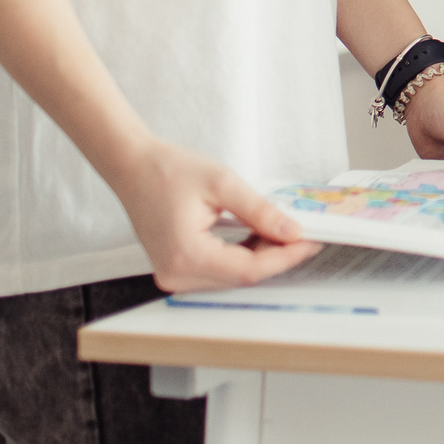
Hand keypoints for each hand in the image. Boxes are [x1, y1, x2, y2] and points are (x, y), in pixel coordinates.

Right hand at [105, 136, 319, 292]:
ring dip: (261, 257)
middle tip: (304, 235)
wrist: (132, 167)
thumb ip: (260, 211)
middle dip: (277, 257)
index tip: (310, 241)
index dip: (285, 257)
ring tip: (282, 232)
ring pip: (232, 277)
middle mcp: (177, 274)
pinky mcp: (176, 269)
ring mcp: (174, 275)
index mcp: (186, 255)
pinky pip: (219, 271)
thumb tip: (292, 232)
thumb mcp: (222, 183)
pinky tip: (258, 237)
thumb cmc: (167, 170)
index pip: (249, 270)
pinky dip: (242, 256)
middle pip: (242, 277)